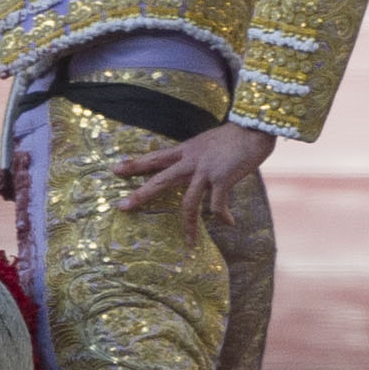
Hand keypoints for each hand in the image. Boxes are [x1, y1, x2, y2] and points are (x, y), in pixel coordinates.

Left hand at [113, 123, 276, 244]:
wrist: (254, 127)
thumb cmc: (234, 135)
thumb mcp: (207, 143)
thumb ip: (197, 156)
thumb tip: (192, 168)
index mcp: (186, 150)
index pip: (154, 158)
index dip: (134, 164)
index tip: (114, 169)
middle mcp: (191, 161)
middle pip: (159, 180)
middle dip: (140, 195)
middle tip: (122, 207)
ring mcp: (205, 171)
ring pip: (188, 203)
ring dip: (189, 226)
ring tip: (189, 241)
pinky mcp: (222, 180)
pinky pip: (217, 205)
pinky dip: (223, 216)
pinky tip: (229, 223)